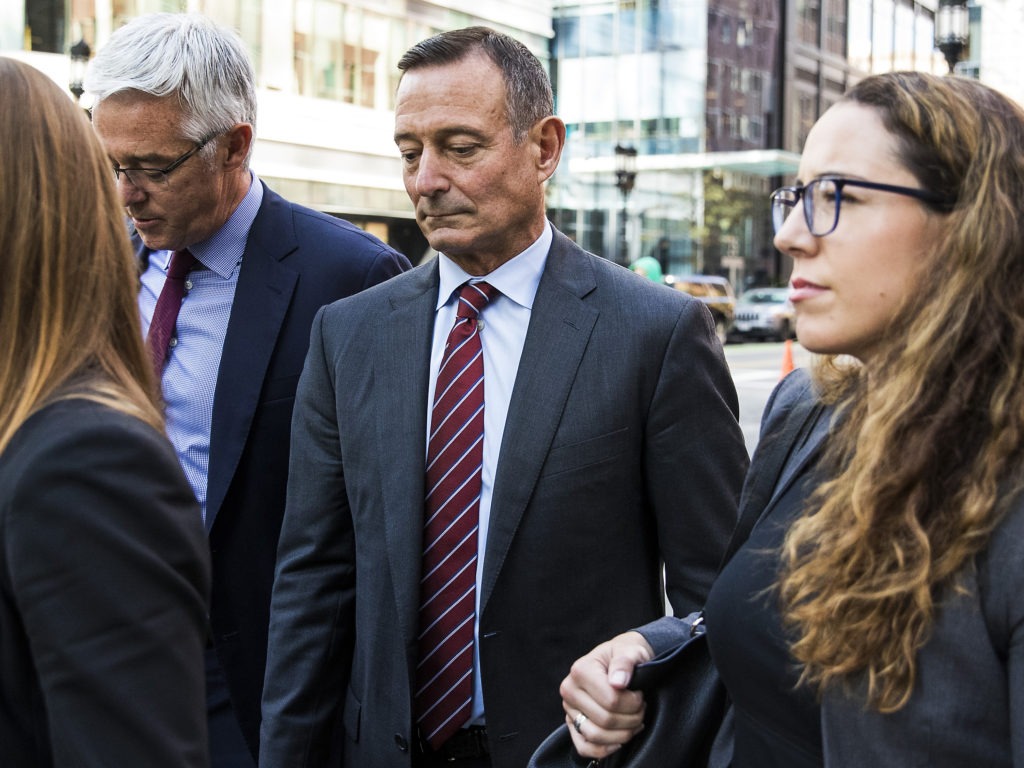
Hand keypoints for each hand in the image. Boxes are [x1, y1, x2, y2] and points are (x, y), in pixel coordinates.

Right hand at [559, 631, 653, 759]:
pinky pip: (584, 746)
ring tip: (634, 721)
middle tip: (641, 709)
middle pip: (605, 720)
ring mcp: (569, 709)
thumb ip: (625, 662)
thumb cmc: (625, 654)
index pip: (611, 700)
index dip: (633, 703)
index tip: (641, 695)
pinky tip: (619, 740)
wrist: (618, 659)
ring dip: (622, 735)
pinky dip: (603, 749)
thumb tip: (618, 682)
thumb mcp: (629, 650)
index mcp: (580, 670)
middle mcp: (569, 690)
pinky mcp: (572, 724)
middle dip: (631, 719)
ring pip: (595, 736)